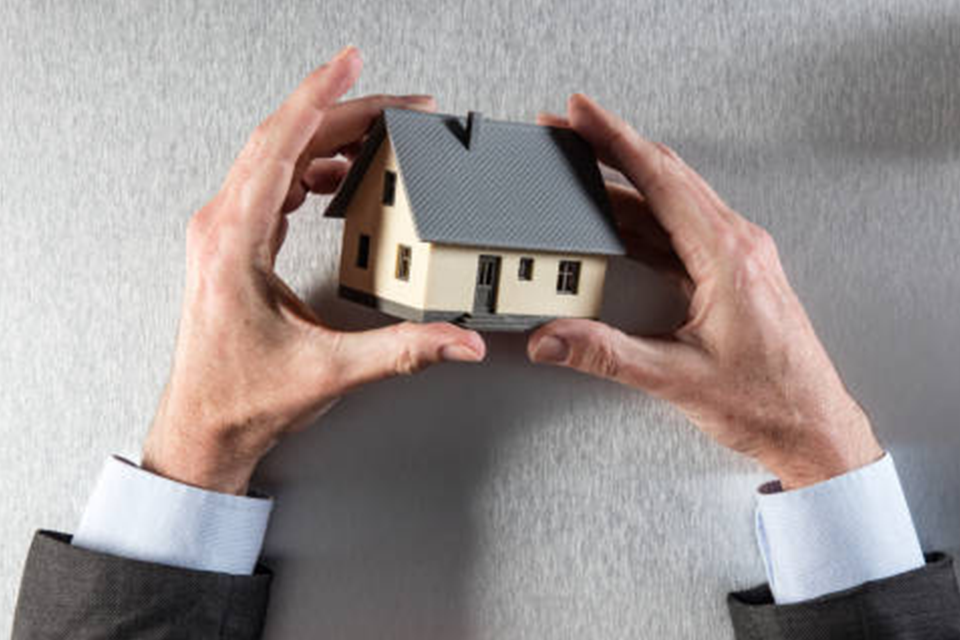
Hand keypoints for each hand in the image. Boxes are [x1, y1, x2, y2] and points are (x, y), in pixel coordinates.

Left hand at [142, 47, 485, 494]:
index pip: (278, 144)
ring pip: (276, 158)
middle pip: (282, 141)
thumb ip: (404, 351)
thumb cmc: (244, 398)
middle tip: (397, 105)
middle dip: (343, 114)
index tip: (349, 64)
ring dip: (327, 139)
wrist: (204, 427)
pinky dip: (309, 168)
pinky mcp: (234, 245)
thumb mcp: (332, 371)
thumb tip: (457, 339)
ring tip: (376, 138)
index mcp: (235, 243)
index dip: (320, 96)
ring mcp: (224, 234)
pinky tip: (335, 177)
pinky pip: (271, 183)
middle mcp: (222, 228)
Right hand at [528, 94, 880, 488]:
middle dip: (612, 149)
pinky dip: (642, 219)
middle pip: (665, 177)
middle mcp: (736, 246)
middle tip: (571, 130)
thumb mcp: (677, 379)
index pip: (661, 179)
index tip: (584, 114)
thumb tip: (553, 337)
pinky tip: (615, 225)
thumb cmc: (770, 402)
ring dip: (624, 185)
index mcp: (728, 256)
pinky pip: (679, 231)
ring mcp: (737, 258)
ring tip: (580, 176)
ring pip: (672, 202)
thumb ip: (606, 355)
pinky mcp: (731, 275)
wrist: (813, 427)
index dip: (615, 140)